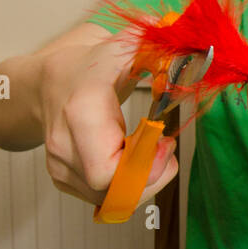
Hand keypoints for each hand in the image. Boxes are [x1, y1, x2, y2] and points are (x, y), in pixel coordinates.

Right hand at [39, 31, 177, 207]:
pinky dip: (124, 186)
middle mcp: (64, 144)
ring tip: (149, 153)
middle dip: (150, 179)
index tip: (165, 142)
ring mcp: (59, 165)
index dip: (146, 168)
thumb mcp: (129, 47)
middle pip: (113, 193)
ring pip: (109, 201)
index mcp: (81, 112)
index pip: (109, 172)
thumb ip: (162, 48)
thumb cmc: (92, 66)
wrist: (49, 81)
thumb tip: (197, 49)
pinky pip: (101, 199)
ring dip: (140, 183)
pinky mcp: (62, 178)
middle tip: (164, 151)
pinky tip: (129, 159)